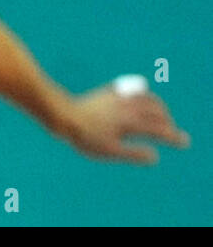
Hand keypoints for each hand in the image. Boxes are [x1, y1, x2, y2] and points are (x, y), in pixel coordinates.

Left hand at [58, 82, 190, 163]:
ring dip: (160, 107)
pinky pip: (134, 89)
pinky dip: (146, 94)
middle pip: (158, 112)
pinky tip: (143, 96)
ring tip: (162, 115)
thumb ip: (133, 153)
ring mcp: (120, 97)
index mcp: (131, 123)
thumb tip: (155, 157)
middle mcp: (129, 107)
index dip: (174, 137)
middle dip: (169, 122)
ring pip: (149, 98)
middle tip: (172, 133)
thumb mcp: (110, 150)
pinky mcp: (110, 92)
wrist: (63, 114)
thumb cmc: (85, 136)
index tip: (182, 142)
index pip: (160, 130)